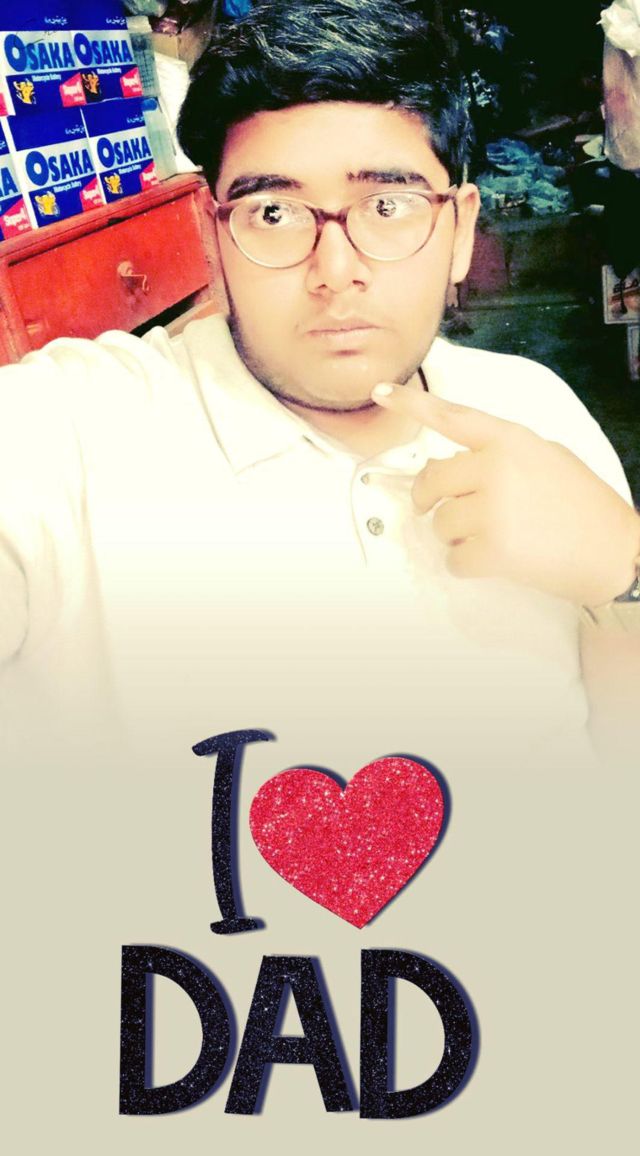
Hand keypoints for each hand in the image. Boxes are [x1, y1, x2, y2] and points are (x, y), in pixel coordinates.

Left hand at [371, 383, 639, 606]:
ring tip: (496, 537)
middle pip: (432, 480)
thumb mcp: (545, 457)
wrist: (614, 550)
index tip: (380, 392)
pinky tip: (498, 560)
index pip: (452, 416)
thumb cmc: (582, 505)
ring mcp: (492, 508)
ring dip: (457, 537)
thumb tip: (452, 471)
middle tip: (440, 510)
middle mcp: (496, 467)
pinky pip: (453, 560)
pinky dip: (468, 566)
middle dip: (430, 500)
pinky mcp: (492, 549)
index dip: (412, 405)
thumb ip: (499, 456)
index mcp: (510, 439)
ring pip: (440, 524)